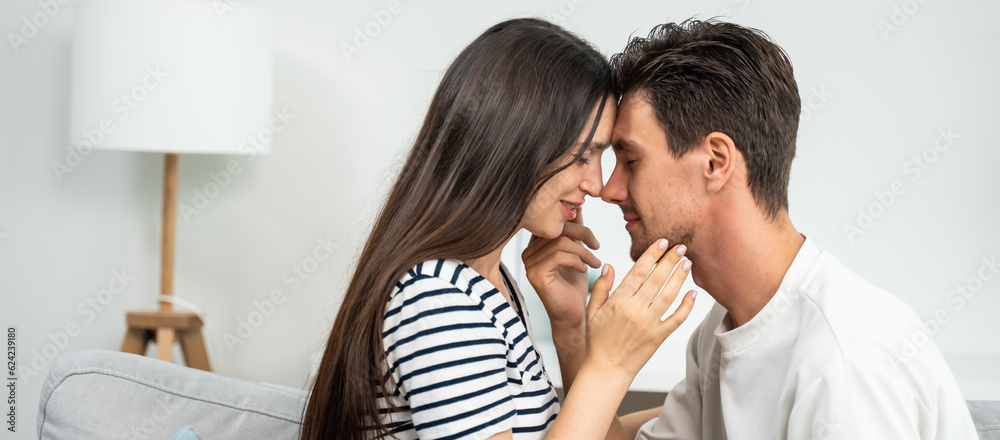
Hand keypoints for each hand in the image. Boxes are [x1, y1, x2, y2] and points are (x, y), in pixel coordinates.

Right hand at [523, 205, 601, 328]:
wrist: (573, 315)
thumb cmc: (574, 286)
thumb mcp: (578, 252)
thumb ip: (575, 230)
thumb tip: (578, 205)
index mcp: (536, 244)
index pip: (554, 222)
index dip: (574, 223)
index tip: (592, 238)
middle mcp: (528, 252)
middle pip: (557, 229)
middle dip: (583, 234)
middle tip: (598, 247)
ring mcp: (529, 264)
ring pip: (560, 242)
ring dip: (584, 251)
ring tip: (595, 262)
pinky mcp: (535, 275)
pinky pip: (558, 256)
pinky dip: (576, 260)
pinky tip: (585, 269)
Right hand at [584, 238, 696, 377]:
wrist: (607, 369)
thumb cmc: (597, 340)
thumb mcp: (592, 311)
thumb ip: (602, 287)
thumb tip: (610, 265)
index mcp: (618, 301)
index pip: (638, 272)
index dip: (651, 254)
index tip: (662, 242)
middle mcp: (634, 310)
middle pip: (656, 279)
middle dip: (670, 260)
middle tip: (681, 246)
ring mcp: (648, 324)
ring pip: (668, 295)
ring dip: (679, 277)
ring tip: (688, 262)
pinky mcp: (658, 337)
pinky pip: (676, 319)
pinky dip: (686, 306)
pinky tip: (692, 293)